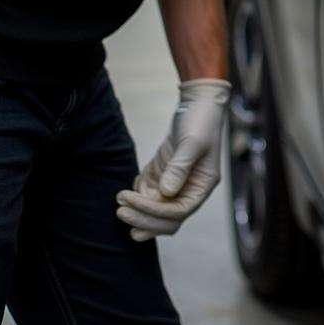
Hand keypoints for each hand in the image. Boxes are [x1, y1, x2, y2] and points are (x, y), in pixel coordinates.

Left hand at [115, 78, 229, 241]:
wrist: (198, 104)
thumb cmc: (201, 121)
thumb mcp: (192, 142)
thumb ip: (180, 167)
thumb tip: (167, 192)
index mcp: (203, 185)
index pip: (179, 212)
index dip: (155, 213)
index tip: (133, 203)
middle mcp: (190, 190)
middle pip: (167, 220)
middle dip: (143, 219)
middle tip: (120, 211)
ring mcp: (177, 185)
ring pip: (156, 212)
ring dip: (137, 210)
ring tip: (121, 197)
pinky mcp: (165, 177)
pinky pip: (149, 196)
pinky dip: (138, 195)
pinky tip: (134, 184)